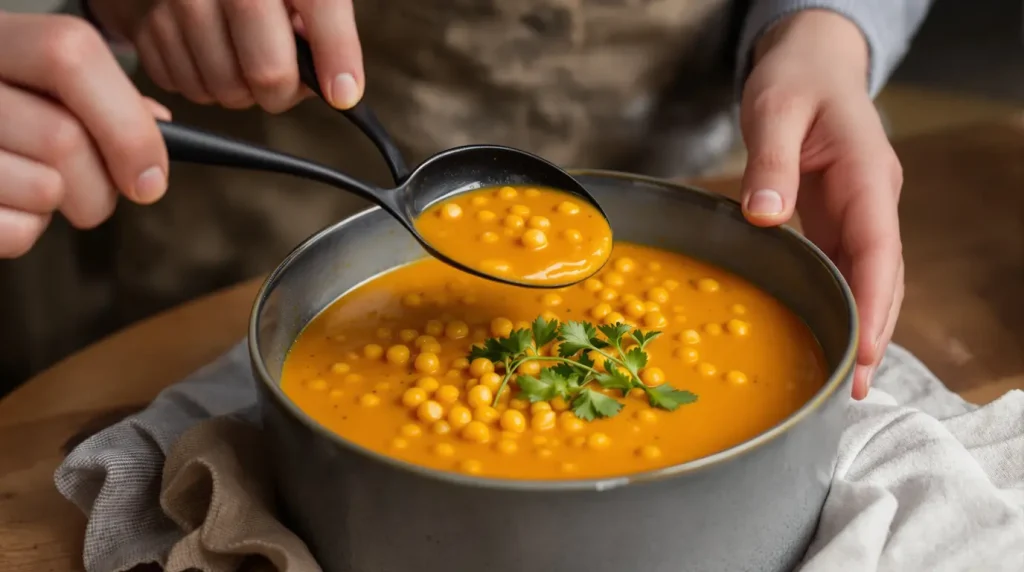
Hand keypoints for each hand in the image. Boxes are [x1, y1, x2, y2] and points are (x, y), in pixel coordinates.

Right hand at [0, 12, 168, 257]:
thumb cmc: (7, 107)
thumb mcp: (40, 81)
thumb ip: (101, 95)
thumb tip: (158, 126)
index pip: (69, 57)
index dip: (127, 124)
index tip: (151, 178)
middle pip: (65, 138)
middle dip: (102, 186)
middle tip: (95, 193)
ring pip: (44, 189)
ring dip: (61, 206)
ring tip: (35, 186)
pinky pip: (14, 232)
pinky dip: (25, 231)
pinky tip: (7, 204)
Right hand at [88, 0, 363, 112]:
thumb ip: (319, 19)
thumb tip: (336, 82)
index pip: (319, 4)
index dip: (336, 53)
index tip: (344, 92)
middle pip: (267, 71)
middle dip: (282, 92)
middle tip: (284, 82)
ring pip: (225, 89)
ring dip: (241, 91)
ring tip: (239, 59)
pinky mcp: (142, 23)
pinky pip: (184, 87)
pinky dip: (202, 85)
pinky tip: (206, 55)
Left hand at [739, 10, 903, 398]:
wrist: (810, 61)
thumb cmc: (795, 79)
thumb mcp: (776, 109)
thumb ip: (771, 161)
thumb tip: (766, 214)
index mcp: (866, 174)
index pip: (877, 246)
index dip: (873, 300)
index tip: (865, 346)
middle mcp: (872, 198)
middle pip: (883, 273)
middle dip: (875, 329)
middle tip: (856, 386)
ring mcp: (860, 209)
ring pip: (870, 276)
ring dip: (864, 324)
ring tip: (848, 378)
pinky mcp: (840, 215)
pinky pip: (847, 265)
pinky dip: (844, 301)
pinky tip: (832, 332)